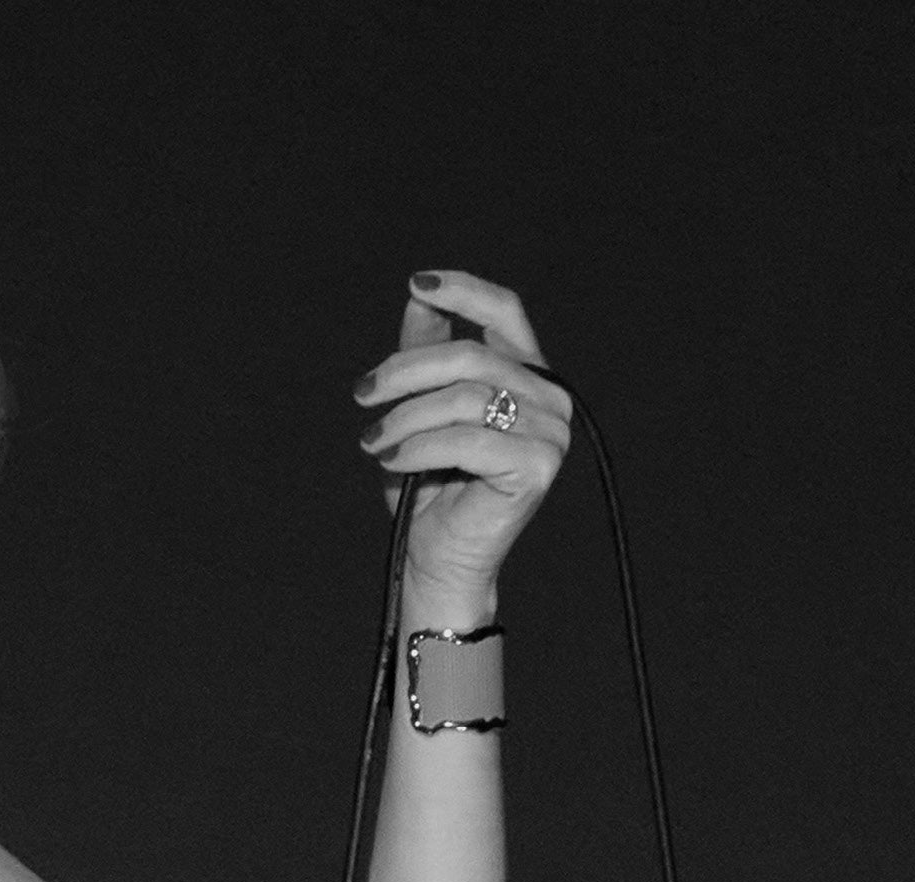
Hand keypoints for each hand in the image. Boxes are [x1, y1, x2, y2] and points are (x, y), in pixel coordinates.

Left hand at [354, 270, 569, 606]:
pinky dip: (419, 447)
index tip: (415, 285)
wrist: (438, 562)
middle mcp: (548, 399)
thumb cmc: (430, 490)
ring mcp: (551, 432)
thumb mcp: (419, 410)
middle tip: (363, 393)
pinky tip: (391, 460)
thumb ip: (426, 354)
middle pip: (472, 357)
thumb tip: (418, 296)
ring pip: (465, 398)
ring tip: (374, 441)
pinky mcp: (537, 465)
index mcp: (527, 377)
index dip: (463, 291)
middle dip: (407, 370)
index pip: (505, 312)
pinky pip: (467, 439)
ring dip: (406, 416)